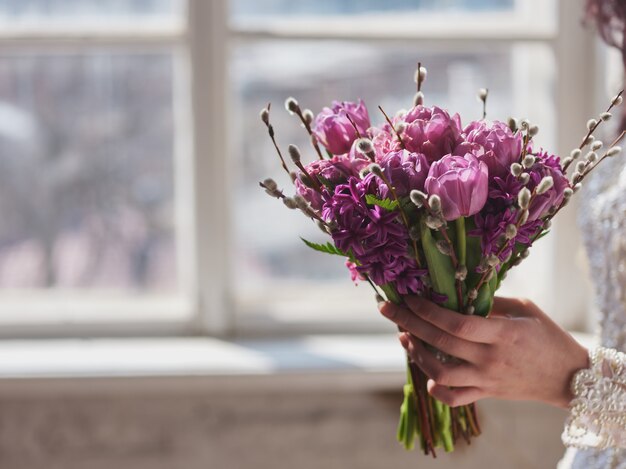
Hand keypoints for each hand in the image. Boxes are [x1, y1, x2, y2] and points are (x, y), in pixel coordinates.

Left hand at [379, 296, 588, 408]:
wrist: (568, 376)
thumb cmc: (547, 335)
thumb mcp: (524, 308)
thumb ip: (491, 301)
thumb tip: (456, 290)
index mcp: (503, 333)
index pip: (457, 324)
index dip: (428, 311)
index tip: (408, 298)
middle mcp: (491, 359)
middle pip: (441, 343)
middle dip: (409, 324)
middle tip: (388, 309)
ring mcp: (486, 380)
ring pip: (441, 374)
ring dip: (416, 355)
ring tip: (404, 337)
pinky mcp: (485, 394)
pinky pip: (454, 398)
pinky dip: (435, 389)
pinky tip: (426, 372)